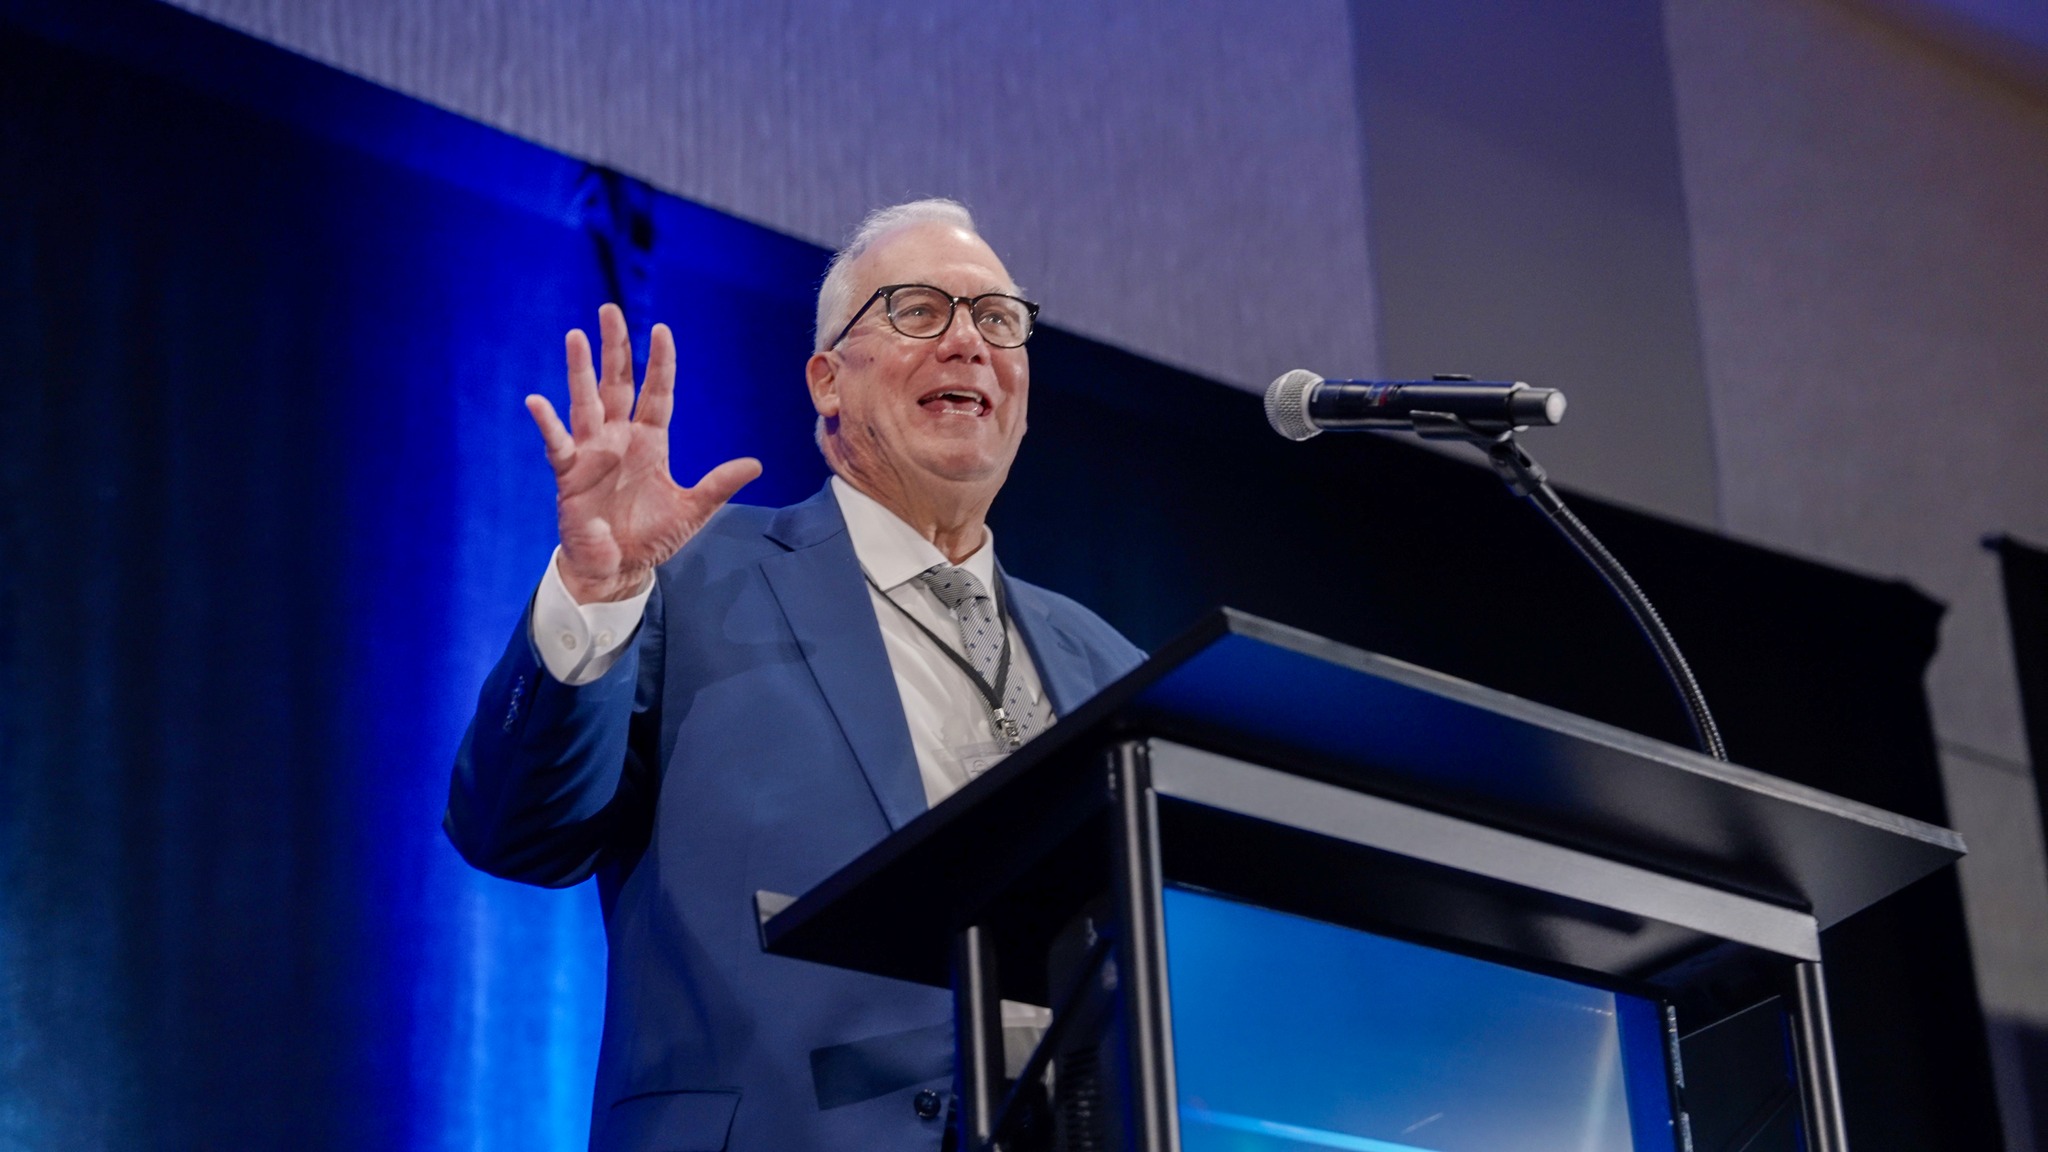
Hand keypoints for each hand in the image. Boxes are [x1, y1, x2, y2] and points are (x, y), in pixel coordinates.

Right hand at [527, 303, 761, 602]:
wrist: (618, 568)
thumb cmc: (651, 537)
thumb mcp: (692, 510)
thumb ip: (718, 485)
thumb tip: (756, 464)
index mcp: (650, 441)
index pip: (657, 393)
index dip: (659, 364)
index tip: (662, 330)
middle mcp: (619, 438)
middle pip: (616, 384)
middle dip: (614, 348)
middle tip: (609, 310)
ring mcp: (592, 452)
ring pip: (585, 402)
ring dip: (580, 370)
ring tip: (575, 336)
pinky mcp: (570, 473)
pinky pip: (558, 443)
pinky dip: (547, 423)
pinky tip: (536, 401)